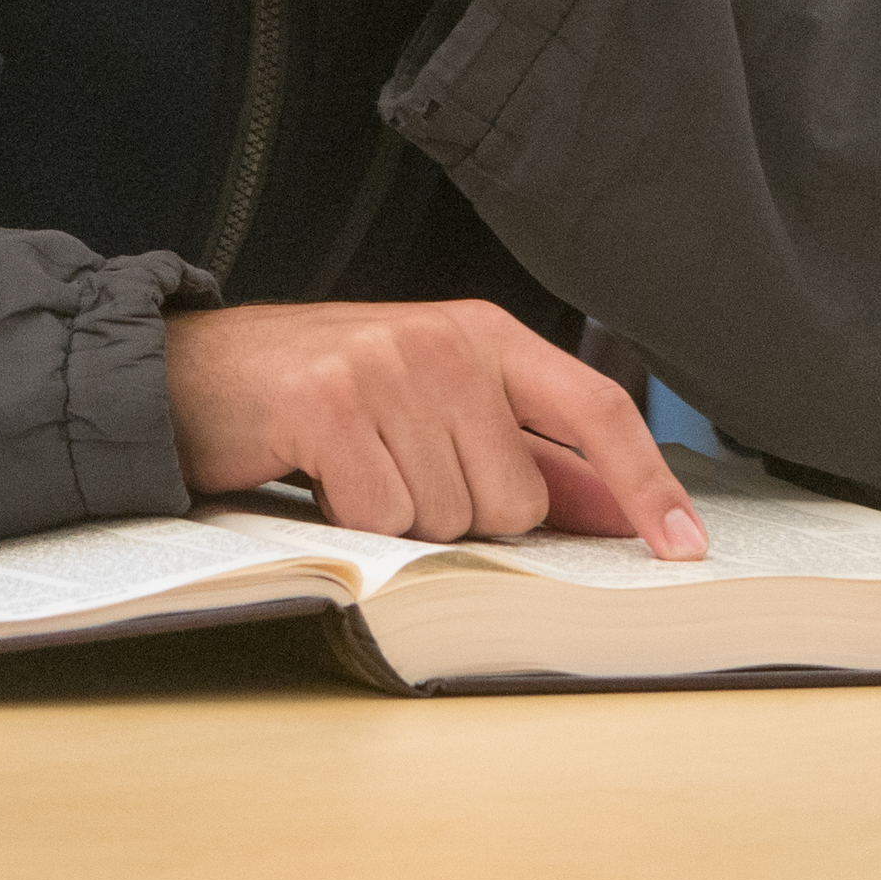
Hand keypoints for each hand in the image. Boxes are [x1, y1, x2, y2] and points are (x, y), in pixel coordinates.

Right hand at [167, 299, 706, 556]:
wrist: (194, 376)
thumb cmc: (324, 400)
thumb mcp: (434, 407)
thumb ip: (526, 456)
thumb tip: (618, 512)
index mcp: (485, 333)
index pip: (595, 409)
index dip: (647, 483)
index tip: (686, 546)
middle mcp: (444, 340)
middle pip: (517, 498)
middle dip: (462, 514)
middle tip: (397, 472)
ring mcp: (386, 366)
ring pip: (452, 516)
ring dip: (403, 520)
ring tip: (355, 471)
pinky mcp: (327, 404)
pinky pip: (384, 518)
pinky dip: (353, 523)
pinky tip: (322, 480)